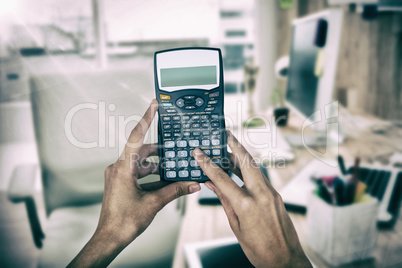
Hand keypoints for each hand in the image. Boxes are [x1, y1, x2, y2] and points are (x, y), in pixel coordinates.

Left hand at [68, 100, 200, 267]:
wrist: (110, 238)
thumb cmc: (124, 222)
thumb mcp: (154, 203)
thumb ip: (175, 191)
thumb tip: (192, 184)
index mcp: (123, 169)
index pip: (135, 137)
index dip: (146, 119)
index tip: (154, 105)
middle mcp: (118, 169)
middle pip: (140, 150)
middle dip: (158, 149)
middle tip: (172, 145)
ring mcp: (117, 176)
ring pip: (138, 162)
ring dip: (154, 163)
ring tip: (170, 164)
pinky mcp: (119, 183)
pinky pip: (135, 172)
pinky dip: (149, 172)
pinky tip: (161, 178)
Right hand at [193, 131, 310, 267]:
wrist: (286, 261)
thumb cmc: (259, 250)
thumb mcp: (235, 226)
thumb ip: (224, 202)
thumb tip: (212, 185)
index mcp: (246, 205)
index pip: (222, 178)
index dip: (208, 164)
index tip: (199, 153)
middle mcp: (261, 195)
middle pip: (246, 162)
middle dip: (234, 145)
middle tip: (225, 133)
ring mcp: (272, 194)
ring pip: (255, 168)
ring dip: (242, 157)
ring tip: (229, 148)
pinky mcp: (277, 196)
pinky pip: (261, 178)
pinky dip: (249, 170)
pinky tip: (241, 169)